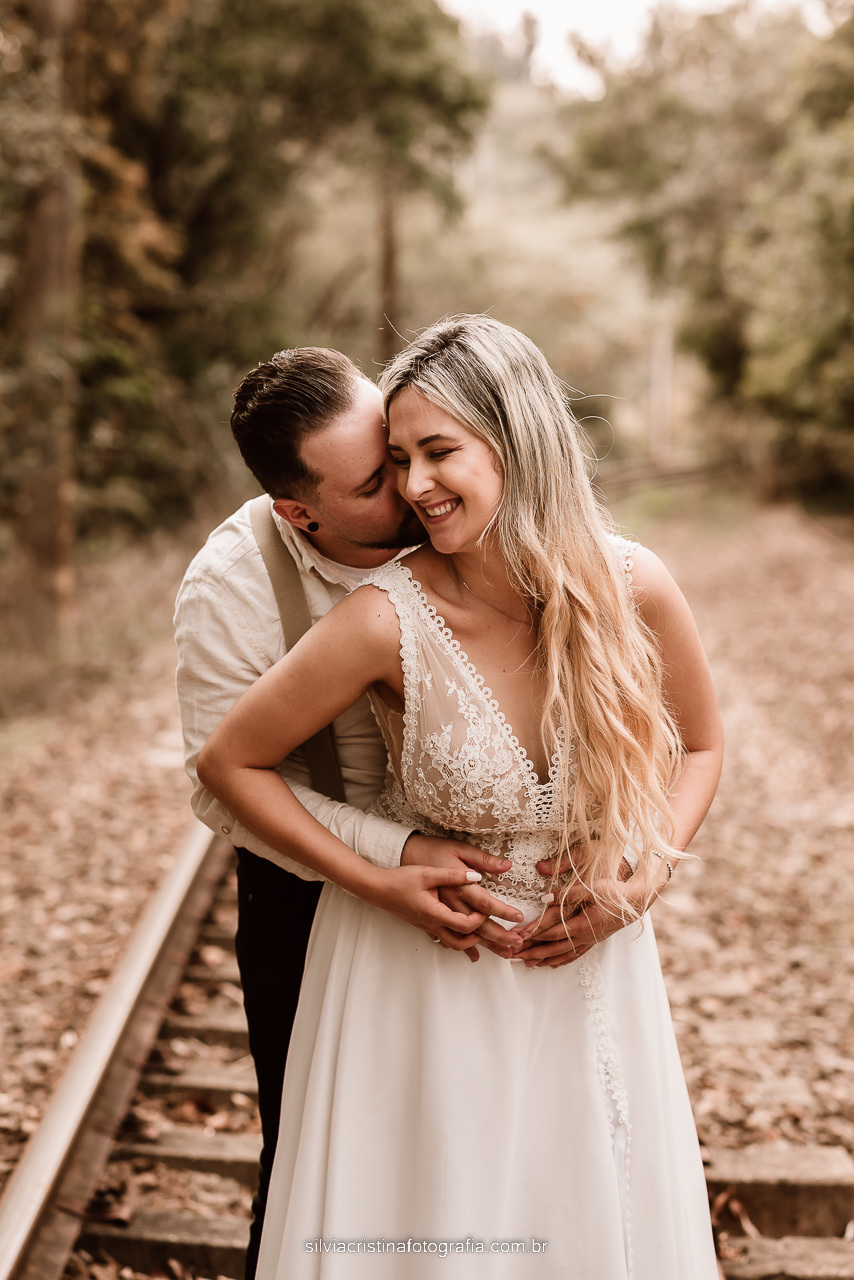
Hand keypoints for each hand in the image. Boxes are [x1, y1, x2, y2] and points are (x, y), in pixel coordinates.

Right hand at [365, 863, 487, 956]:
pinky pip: (443, 938)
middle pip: (461, 942)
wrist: (377, 889)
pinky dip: (456, 939)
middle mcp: (432, 924)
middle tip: (492, 930)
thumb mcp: (427, 873)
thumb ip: (452, 875)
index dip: (480, 920)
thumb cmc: (400, 880)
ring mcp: (427, 927)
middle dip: (480, 940)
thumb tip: (476, 876)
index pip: (465, 925)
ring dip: (469, 942)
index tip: (489, 910)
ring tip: (483, 935)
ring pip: (452, 944)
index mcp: (435, 912)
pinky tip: (462, 935)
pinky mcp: (424, 925)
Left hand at [515, 851, 664, 968]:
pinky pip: (574, 955)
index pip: (551, 931)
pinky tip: (552, 965)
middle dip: (532, 951)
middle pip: (553, 947)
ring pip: (562, 954)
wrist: (638, 901)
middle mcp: (584, 937)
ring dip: (543, 959)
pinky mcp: (594, 940)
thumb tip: (546, 898)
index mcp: (582, 924)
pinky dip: (561, 961)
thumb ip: (568, 894)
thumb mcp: (593, 888)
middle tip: (513, 955)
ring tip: (526, 964)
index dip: (532, 934)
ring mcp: (590, 941)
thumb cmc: (616, 893)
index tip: (517, 937)